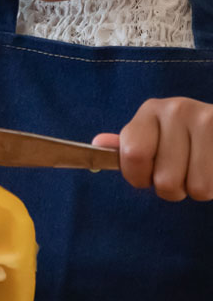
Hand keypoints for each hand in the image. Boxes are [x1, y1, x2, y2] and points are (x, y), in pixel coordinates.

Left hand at [92, 97, 212, 200]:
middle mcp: (176, 110)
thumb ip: (129, 146)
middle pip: (165, 180)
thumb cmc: (184, 140)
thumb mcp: (153, 137)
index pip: (133, 155)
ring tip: (199, 170)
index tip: (146, 178)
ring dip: (196, 189)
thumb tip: (98, 143)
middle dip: (171, 189)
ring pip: (196, 188)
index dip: (138, 178)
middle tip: (180, 174)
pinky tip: (210, 167)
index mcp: (150, 110)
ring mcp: (205, 121)